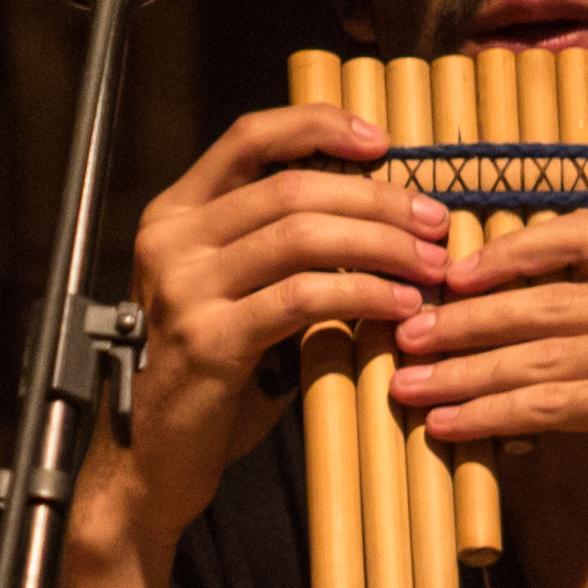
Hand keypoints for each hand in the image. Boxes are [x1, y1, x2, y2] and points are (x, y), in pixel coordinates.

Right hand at [99, 101, 450, 569]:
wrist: (153, 461)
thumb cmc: (208, 382)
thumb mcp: (237, 298)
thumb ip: (282, 253)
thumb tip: (382, 217)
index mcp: (175, 215)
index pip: (250, 138)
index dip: (320, 126)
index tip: (383, 143)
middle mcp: (171, 240)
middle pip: (292, 186)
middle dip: (377, 200)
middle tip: (434, 223)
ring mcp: (183, 289)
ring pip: (303, 235)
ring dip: (381, 246)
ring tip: (429, 266)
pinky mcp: (208, 340)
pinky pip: (302, 297)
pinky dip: (363, 294)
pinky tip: (400, 306)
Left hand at [384, 214, 587, 587]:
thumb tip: (506, 309)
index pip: (587, 235)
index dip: (511, 252)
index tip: (452, 277)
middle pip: (553, 298)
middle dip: (468, 319)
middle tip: (406, 336)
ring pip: (543, 353)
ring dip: (464, 370)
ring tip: (409, 385)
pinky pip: (552, 403)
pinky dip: (491, 414)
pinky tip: (450, 425)